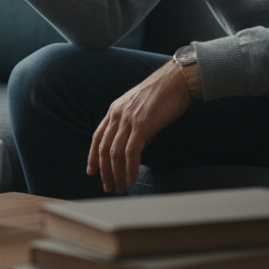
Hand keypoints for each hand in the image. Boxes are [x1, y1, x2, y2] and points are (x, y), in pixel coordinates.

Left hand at [87, 61, 192, 193]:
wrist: (176, 81)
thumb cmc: (163, 96)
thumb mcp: (141, 113)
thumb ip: (134, 131)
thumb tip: (134, 152)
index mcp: (115, 111)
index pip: (97, 137)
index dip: (93, 156)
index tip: (91, 172)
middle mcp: (117, 115)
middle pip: (104, 149)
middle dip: (104, 172)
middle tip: (108, 188)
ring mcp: (128, 120)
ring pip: (115, 153)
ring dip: (116, 174)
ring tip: (120, 188)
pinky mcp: (141, 125)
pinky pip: (131, 152)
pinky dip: (130, 168)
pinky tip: (132, 179)